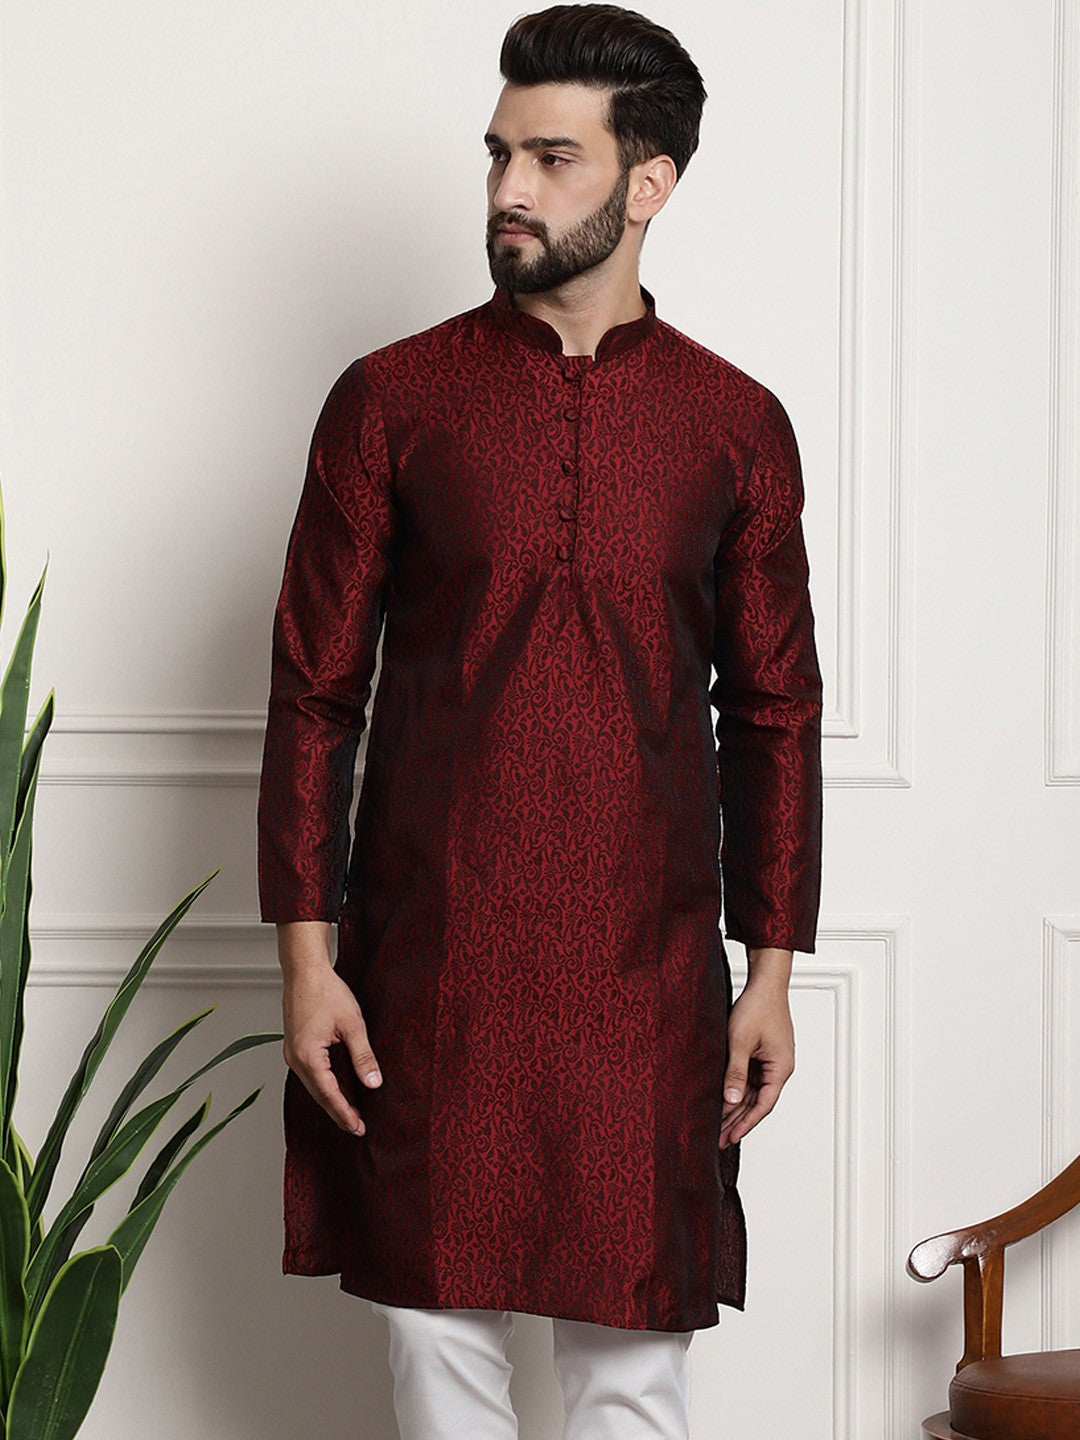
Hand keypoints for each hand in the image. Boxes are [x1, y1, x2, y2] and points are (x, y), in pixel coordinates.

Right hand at [278, 923, 382, 1135]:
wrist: (305, 970)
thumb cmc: (327, 992)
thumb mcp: (352, 1024)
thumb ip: (363, 1056)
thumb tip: (373, 1083)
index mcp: (307, 1056)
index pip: (329, 1094)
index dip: (345, 1113)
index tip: (358, 1128)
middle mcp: (294, 1059)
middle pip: (318, 1094)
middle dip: (338, 1111)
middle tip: (356, 1127)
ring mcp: (292, 1053)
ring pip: (313, 1085)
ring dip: (331, 1099)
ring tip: (350, 1112)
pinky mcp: (295, 1046)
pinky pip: (310, 1073)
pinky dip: (324, 1084)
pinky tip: (336, 1088)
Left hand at [719, 958, 794, 1148]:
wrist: (764, 983)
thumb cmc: (757, 1007)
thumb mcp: (740, 1041)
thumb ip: (735, 1072)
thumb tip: (730, 1100)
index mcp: (780, 1068)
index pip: (764, 1104)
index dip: (746, 1123)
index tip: (731, 1138)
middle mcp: (778, 1068)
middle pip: (757, 1102)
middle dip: (738, 1121)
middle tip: (719, 1140)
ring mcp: (770, 1062)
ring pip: (752, 1092)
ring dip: (736, 1108)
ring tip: (718, 1127)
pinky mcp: (761, 1054)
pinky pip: (749, 1079)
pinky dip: (736, 1091)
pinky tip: (722, 1102)